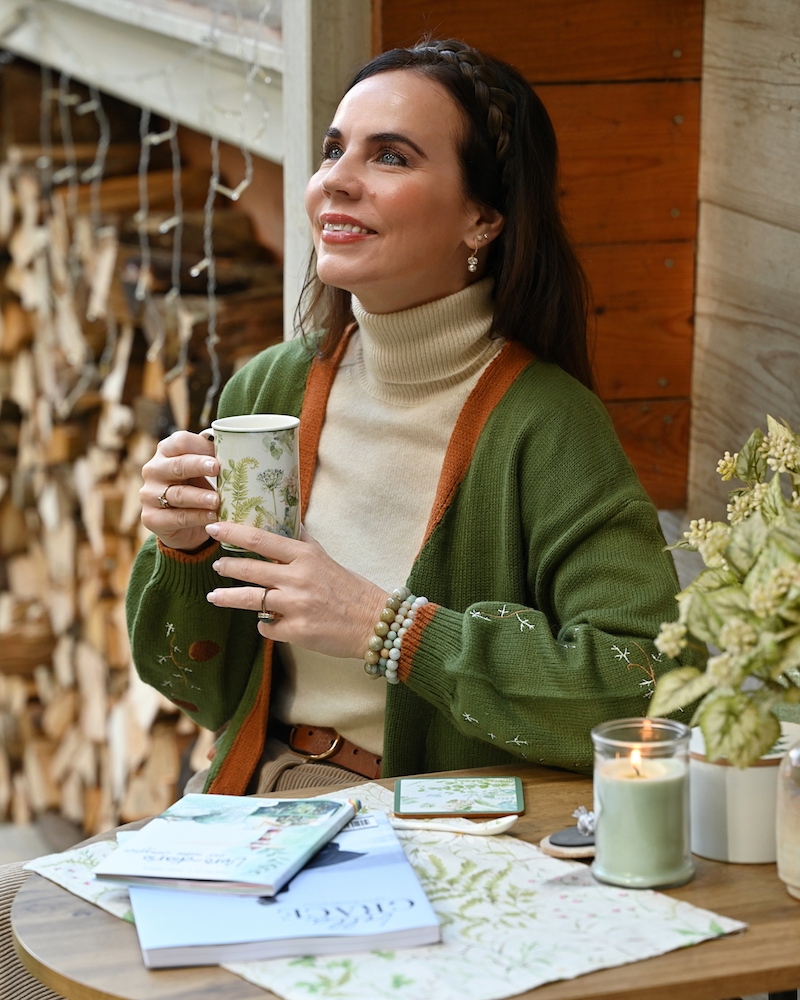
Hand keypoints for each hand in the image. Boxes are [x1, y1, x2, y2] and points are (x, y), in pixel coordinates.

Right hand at [140, 431, 219, 550]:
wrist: (183, 526)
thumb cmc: (196, 490)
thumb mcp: (203, 474)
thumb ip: (213, 463)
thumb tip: (239, 456)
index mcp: (166, 452)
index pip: (180, 442)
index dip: (200, 446)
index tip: (219, 453)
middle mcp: (154, 470)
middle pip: (177, 464)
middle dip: (198, 465)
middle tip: (217, 468)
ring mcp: (149, 494)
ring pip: (177, 494)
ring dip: (200, 497)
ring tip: (217, 500)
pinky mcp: (151, 518)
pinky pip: (178, 517)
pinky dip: (197, 517)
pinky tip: (212, 517)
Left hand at [204, 521, 386, 659]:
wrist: (374, 622)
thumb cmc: (351, 589)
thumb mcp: (326, 558)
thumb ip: (303, 542)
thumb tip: (289, 519)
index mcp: (305, 556)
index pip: (260, 539)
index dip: (233, 532)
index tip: (214, 527)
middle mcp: (298, 578)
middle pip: (249, 568)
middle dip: (226, 566)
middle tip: (216, 564)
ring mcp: (295, 606)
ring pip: (249, 599)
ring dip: (227, 597)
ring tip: (214, 596)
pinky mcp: (296, 631)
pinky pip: (266, 626)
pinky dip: (263, 624)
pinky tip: (265, 622)